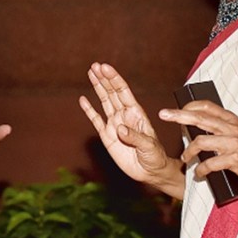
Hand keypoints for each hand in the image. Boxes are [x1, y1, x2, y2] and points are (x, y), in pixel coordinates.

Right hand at [78, 62, 182, 197]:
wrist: (150, 171)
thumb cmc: (155, 156)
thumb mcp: (148, 146)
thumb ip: (135, 137)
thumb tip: (119, 128)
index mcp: (136, 113)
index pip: (123, 92)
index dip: (114, 79)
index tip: (105, 68)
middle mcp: (124, 115)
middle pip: (112, 92)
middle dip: (104, 79)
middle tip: (95, 65)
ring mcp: (115, 124)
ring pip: (104, 101)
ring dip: (97, 87)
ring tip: (91, 73)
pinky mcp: (107, 136)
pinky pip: (96, 120)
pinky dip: (89, 110)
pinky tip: (83, 100)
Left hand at [159, 102, 237, 189]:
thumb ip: (223, 129)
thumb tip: (199, 129)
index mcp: (232, 120)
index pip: (206, 106)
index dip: (189, 106)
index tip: (175, 110)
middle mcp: (231, 128)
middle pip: (199, 118)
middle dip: (178, 116)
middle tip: (163, 115)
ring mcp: (233, 143)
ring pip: (201, 141)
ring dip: (189, 151)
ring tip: (185, 159)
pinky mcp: (236, 160)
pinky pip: (211, 163)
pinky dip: (201, 170)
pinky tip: (200, 174)